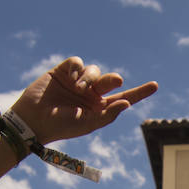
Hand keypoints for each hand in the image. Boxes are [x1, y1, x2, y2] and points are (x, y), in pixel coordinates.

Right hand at [8, 57, 157, 145]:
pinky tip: (70, 78)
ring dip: (90, 77)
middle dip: (113, 79)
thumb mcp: (87, 124)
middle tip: (115, 81)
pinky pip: (77, 62)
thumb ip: (108, 115)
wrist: (33, 120)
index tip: (155, 85)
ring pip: (94, 70)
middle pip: (110, 80)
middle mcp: (90, 93)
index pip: (124, 97)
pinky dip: (77, 68)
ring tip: (78, 88)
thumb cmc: (60, 126)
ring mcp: (77, 81)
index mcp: (99, 107)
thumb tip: (127, 102)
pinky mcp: (63, 71)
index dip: (139, 92)